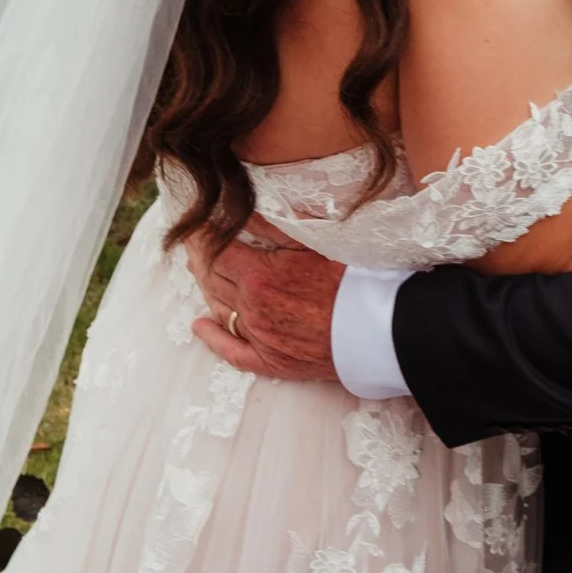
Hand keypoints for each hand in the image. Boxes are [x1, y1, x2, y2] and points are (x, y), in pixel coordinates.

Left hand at [191, 221, 342, 382]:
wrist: (379, 330)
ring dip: (205, 287)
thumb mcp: (314, 243)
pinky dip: (213, 338)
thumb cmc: (353, 281)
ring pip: (220, 309)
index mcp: (259, 275)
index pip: (216, 251)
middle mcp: (252, 308)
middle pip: (212, 278)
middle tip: (192, 242)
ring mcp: (259, 337)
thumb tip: (244, 210)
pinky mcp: (272, 361)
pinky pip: (233, 352)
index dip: (203, 235)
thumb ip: (275, 226)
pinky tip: (199, 326)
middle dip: (199, 257)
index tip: (195, 223)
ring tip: (197, 269)